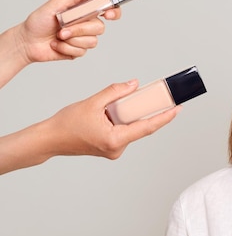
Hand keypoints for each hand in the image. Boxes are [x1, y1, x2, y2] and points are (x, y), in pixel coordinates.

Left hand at [16, 0, 121, 64]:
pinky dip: (66, 48)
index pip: (108, 9)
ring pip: (92, 41)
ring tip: (58, 36)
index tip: (107, 14)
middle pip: (100, 28)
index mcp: (84, 11)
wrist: (27, 41)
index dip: (114, 12)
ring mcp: (84, 39)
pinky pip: (82, 51)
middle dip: (80, 29)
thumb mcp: (56, 3)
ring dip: (71, 39)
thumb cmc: (39, 21)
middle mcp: (87, 24)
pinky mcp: (79, 51)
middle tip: (63, 28)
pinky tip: (57, 44)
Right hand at [44, 80, 178, 158]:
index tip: (178, 109)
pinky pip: (124, 132)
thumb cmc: (66, 124)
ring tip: (119, 104)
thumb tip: (134, 85)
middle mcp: (117, 148)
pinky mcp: (110, 148)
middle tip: (159, 98)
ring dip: (131, 116)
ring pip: (131, 129)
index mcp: (115, 140)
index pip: (147, 127)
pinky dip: (124, 121)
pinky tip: (113, 113)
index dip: (165, 118)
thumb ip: (114, 92)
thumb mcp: (92, 103)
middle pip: (141, 128)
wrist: (49, 140)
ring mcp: (114, 150)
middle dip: (148, 112)